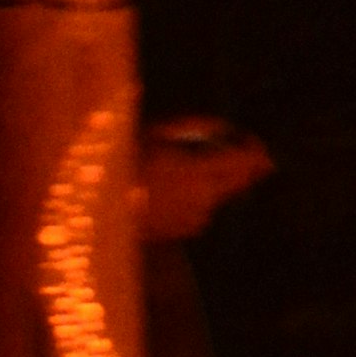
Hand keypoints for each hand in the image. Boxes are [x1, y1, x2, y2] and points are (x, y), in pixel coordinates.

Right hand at [139, 121, 271, 240]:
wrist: (99, 205)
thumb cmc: (126, 160)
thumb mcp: (159, 131)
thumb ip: (196, 126)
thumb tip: (223, 127)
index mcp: (201, 170)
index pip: (246, 161)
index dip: (256, 150)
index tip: (252, 141)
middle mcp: (206, 197)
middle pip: (241, 182)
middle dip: (244, 167)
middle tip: (236, 153)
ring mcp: (197, 217)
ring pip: (220, 196)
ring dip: (217, 182)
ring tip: (189, 170)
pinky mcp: (185, 230)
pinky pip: (202, 210)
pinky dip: (198, 198)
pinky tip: (174, 190)